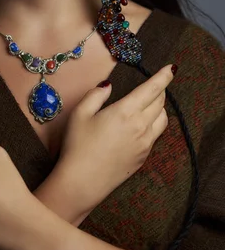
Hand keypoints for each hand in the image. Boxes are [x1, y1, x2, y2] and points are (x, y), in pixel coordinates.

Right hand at [55, 64, 174, 216]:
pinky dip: (154, 124)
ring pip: (163, 119)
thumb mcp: (80, 113)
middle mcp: (141, 126)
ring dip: (160, 107)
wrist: (83, 181)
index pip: (152, 89)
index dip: (164, 76)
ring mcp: (145, 143)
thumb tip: (108, 86)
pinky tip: (141, 125)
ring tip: (150, 104)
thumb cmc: (78, 146)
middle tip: (154, 84)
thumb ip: (96, 95)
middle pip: (160, 102)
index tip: (171, 68)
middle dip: (160, 90)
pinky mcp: (143, 157)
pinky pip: (156, 135)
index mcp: (126, 111)